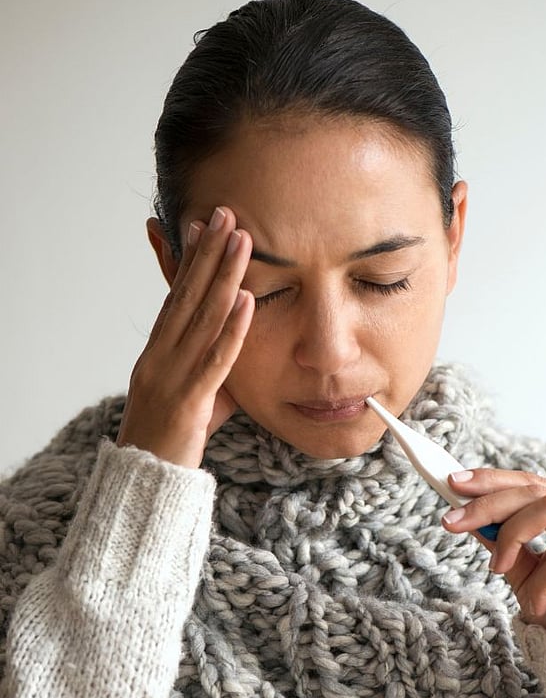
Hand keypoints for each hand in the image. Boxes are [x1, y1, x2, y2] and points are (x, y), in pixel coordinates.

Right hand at [117, 206, 254, 467]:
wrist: (146, 483)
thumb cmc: (172, 442)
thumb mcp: (197, 399)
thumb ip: (217, 373)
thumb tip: (242, 356)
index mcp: (157, 352)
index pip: (176, 297)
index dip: (191, 260)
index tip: (204, 226)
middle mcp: (159, 356)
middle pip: (187, 295)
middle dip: (209, 253)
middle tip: (227, 214)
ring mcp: (171, 376)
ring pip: (202, 317)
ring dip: (225, 276)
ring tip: (244, 241)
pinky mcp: (189, 401)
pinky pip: (215, 359)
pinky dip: (232, 328)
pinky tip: (248, 301)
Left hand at [442, 470, 545, 639]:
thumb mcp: (522, 571)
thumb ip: (501, 541)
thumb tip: (467, 514)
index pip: (532, 483)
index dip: (492, 480)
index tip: (454, 482)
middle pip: (537, 493)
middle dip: (488, 504)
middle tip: (452, 521)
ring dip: (512, 537)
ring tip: (497, 568)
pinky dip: (539, 584)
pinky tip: (536, 603)